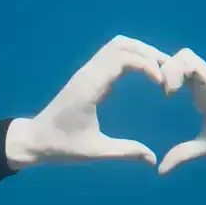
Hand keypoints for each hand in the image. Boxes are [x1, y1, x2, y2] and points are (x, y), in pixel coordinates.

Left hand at [4, 36, 169, 169]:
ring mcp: (86, 71)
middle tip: (170, 70)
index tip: (162, 85)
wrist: (35, 139)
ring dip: (141, 51)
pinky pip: (111, 54)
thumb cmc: (62, 146)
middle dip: (149, 53)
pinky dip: (131, 55)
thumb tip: (153, 159)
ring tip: (162, 68)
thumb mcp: (95, 151)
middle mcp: (88, 73)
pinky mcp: (87, 75)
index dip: (147, 66)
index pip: (122, 59)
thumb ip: (125, 152)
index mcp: (89, 87)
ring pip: (117, 45)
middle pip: (122, 44)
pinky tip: (145, 72)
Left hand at [157, 49, 205, 173]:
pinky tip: (172, 92)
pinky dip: (178, 71)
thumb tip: (160, 171)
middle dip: (158, 67)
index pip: (172, 73)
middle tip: (149, 89)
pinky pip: (192, 62)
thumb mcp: (204, 148)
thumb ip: (182, 154)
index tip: (145, 97)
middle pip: (173, 59)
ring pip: (182, 56)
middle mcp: (201, 82)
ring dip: (168, 69)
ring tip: (164, 92)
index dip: (157, 77)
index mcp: (196, 93)